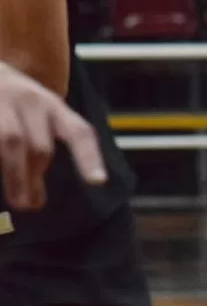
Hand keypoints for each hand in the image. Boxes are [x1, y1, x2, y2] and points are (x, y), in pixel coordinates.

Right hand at [0, 62, 105, 210]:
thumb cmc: (16, 100)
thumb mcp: (40, 111)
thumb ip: (44, 143)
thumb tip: (38, 194)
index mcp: (54, 106)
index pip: (79, 132)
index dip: (88, 157)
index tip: (98, 181)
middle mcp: (32, 101)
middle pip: (39, 146)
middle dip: (36, 178)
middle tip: (32, 205)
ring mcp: (3, 103)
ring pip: (12, 142)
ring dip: (16, 176)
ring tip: (18, 201)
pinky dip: (0, 164)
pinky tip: (1, 180)